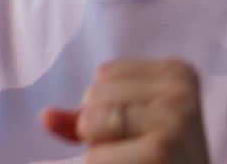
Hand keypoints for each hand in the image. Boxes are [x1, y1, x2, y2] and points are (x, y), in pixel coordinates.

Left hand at [42, 59, 210, 163]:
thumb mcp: (126, 128)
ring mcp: (176, 119)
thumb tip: (45, 117)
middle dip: (101, 129)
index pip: (104, 73)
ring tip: (137, 160)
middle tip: (139, 151)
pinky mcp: (162, 149)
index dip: (106, 108)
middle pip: (94, 94)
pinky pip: (97, 155)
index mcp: (178, 72)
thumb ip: (84, 116)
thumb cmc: (155, 160)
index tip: (143, 130)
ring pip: (91, 121)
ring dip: (101, 151)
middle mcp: (182, 90)